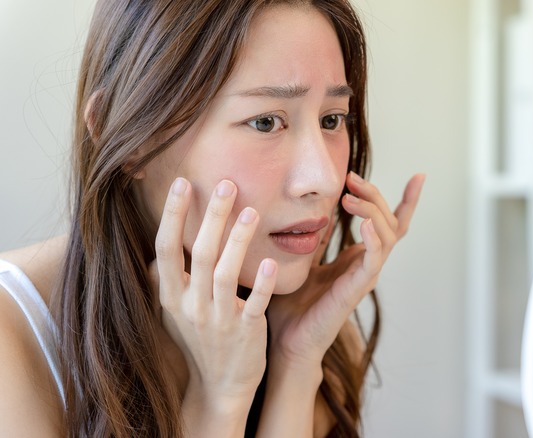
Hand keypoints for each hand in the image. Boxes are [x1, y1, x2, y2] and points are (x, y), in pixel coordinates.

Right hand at [150, 178, 274, 404]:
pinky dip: (260, 285)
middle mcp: (190, 306)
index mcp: (171, 295)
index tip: (180, 182)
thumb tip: (159, 241)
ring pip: (224, 275)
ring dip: (238, 241)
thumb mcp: (174, 310)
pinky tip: (270, 263)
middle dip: (211, 217)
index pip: (165, 248)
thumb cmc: (200, 339)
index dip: (171, 215)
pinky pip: (253, 305)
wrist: (220, 385)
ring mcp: (218, 320)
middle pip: (198, 253)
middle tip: (226, 183)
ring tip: (252, 211)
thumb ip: (167, 277)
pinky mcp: (246, 333)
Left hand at [266, 173, 425, 369]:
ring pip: (387, 235)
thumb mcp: (303, 260)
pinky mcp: (357, 289)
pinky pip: (374, 260)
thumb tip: (321, 212)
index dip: (407, 201)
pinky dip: (375, 240)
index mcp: (358, 257)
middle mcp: (367, 264)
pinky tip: (363, 223)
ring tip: (349, 198)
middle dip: (375, 195)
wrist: (286, 340)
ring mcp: (365, 276)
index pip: (390, 224)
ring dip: (372, 211)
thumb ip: (317, 239)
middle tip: (351, 178)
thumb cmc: (293, 305)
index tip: (419, 176)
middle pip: (389, 221)